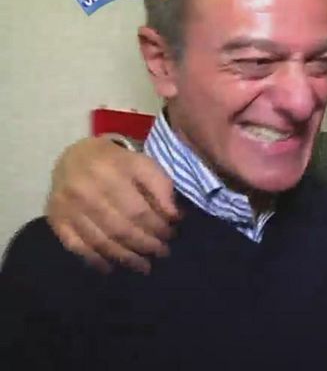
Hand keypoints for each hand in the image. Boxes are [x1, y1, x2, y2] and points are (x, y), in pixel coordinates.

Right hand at [45, 136, 179, 273]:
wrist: (75, 155)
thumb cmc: (118, 162)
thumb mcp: (144, 164)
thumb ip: (161, 187)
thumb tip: (174, 217)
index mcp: (110, 172)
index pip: (138, 210)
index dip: (158, 227)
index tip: (171, 235)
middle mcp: (85, 190)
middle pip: (120, 228)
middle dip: (145, 245)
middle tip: (162, 253)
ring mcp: (67, 207)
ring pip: (100, 241)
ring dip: (125, 258)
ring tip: (144, 266)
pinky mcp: (56, 219)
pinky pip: (76, 246)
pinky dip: (94, 260)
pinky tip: (111, 267)